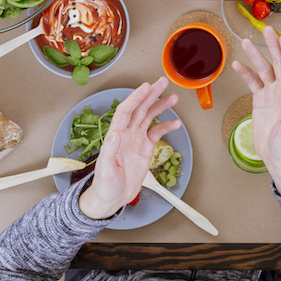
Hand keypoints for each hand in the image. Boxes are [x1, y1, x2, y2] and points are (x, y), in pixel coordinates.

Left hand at [77, 79, 181, 219]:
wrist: (111, 198)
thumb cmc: (104, 185)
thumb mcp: (105, 169)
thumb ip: (110, 151)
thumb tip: (114, 133)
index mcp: (116, 135)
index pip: (126, 110)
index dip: (136, 97)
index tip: (146, 86)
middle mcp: (127, 133)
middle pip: (139, 108)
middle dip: (151, 95)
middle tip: (162, 82)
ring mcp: (136, 139)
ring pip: (150, 117)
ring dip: (160, 106)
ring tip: (173, 98)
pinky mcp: (145, 148)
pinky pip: (157, 133)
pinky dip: (167, 126)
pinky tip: (176, 122)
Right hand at [231, 28, 280, 200]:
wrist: (276, 158)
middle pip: (280, 62)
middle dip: (273, 46)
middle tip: (266, 31)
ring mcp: (272, 94)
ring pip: (264, 70)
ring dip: (256, 56)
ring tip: (246, 43)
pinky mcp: (261, 100)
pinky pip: (253, 82)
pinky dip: (245, 73)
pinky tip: (237, 65)